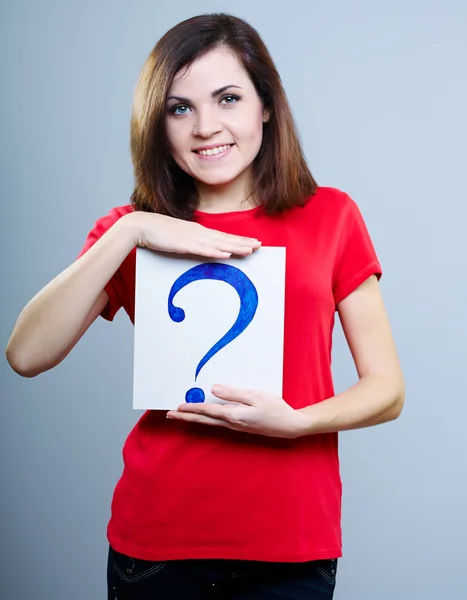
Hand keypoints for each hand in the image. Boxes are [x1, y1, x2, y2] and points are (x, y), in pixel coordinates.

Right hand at [124, 211, 260, 258]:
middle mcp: (199, 233)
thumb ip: (190, 244)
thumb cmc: (158, 232)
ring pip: (219, 244)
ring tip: (250, 250)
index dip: (238, 240)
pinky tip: (226, 255)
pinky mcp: (183, 245)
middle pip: (226, 239)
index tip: (252, 243)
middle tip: (260, 246)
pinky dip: (215, 252)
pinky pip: (202, 250)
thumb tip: (200, 250)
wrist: (142, 226)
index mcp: (198, 232)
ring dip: (235, 247)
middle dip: (243, 242)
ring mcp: (192, 238)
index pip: (223, 237)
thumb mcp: (179, 239)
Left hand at [166, 385, 308, 438]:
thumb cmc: (275, 408)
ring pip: (209, 423)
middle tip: (169, 415)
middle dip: (186, 417)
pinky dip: (206, 420)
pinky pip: (217, 423)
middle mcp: (232, 423)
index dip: (192, 408)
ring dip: (194, 419)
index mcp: (234, 415)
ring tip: (180, 416)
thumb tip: (214, 390)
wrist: (290, 426)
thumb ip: (234, 394)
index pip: (208, 411)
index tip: (177, 406)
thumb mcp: (256, 396)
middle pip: (204, 420)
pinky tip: (203, 417)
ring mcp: (236, 427)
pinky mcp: (240, 427)